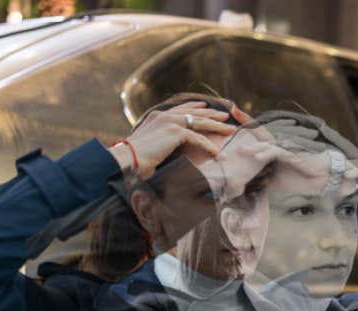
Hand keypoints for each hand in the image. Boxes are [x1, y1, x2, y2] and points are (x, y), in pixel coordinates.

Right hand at [109, 102, 235, 178]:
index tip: (206, 106)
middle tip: (225, 115)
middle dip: (212, 113)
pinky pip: (197, 137)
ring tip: (230, 130)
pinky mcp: (174, 132)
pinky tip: (216, 151)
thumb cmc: (135, 156)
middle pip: (194, 112)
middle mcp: (164, 116)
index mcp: (157, 116)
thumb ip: (159, 140)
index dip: (195, 107)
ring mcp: (170, 122)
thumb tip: (164, 146)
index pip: (180, 108)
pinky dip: (208, 145)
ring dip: (217, 126)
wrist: (127, 158)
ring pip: (200, 122)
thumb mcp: (148, 144)